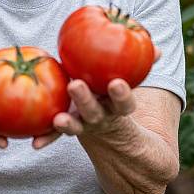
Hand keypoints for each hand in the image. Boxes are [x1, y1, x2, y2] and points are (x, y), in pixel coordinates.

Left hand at [32, 47, 161, 149]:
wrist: (111, 130)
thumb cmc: (115, 90)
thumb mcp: (129, 80)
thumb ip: (142, 65)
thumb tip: (159, 50)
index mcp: (117, 106)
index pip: (124, 102)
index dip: (121, 94)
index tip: (116, 83)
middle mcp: (102, 116)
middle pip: (95, 112)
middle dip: (86, 101)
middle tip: (76, 85)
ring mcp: (85, 125)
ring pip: (77, 125)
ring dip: (67, 124)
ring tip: (59, 119)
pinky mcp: (68, 127)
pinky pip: (56, 134)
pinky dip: (47, 137)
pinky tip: (34, 144)